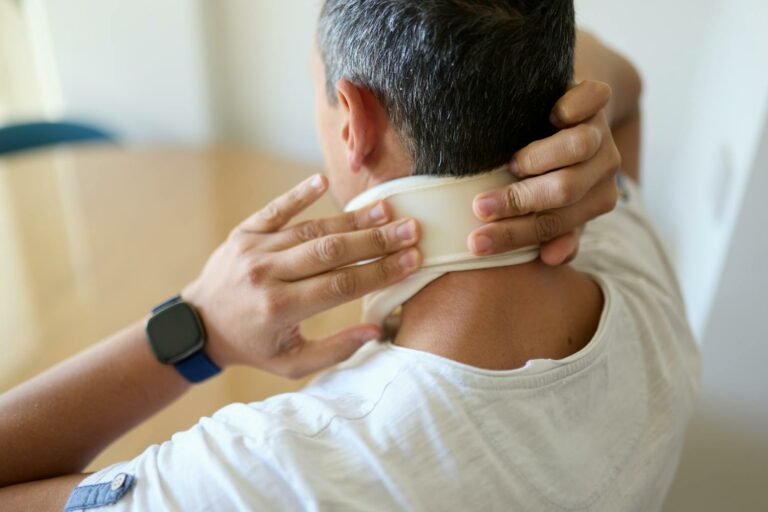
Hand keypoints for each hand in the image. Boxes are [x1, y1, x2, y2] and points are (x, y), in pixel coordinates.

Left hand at [182, 174, 421, 377]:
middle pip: (331, 251)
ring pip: (311, 229)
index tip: (412, 259)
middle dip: (376, 240)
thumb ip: (334, 351)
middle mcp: (267, 274)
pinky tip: (323, 181)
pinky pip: (275, 209)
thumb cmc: (253, 345)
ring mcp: (254, 249)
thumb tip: (375, 331)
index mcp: (280, 308)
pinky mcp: (244, 232)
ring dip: (351, 219)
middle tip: (411, 229)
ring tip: (386, 211)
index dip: (381, 271)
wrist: (200, 326)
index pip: (342, 284)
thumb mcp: (291, 364)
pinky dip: (299, 194)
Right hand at [468, 80, 620, 264]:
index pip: (554, 224)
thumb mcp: (553, 203)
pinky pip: (593, 100)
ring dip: (541, 157)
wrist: (572, 111)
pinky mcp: (598, 96)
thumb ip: (554, 230)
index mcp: (597, 200)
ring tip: (511, 162)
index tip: (475, 242)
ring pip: (580, 147)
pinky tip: (549, 114)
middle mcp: (605, 168)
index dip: (513, 235)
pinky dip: (572, 108)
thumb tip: (552, 260)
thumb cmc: (550, 166)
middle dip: (519, 201)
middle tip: (478, 206)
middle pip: (566, 190)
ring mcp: (603, 131)